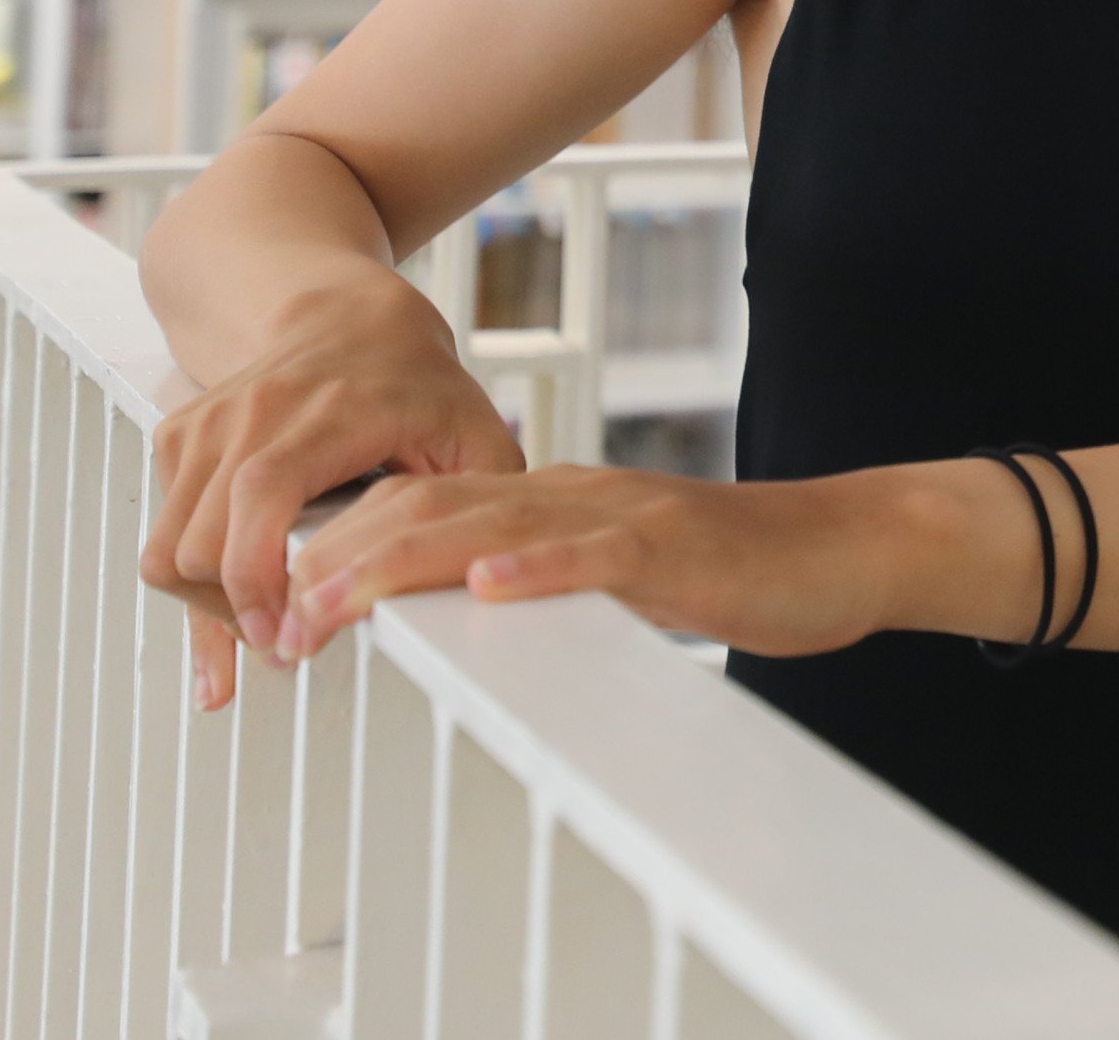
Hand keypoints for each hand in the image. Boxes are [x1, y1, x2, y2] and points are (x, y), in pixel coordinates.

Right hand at [140, 275, 521, 709]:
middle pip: (201, 543)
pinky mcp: (179, 436)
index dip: (258, 577)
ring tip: (264, 627)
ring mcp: (207, 424)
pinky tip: (232, 604)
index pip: (262, 494)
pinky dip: (189, 577)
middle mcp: (253, 413)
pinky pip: (161, 531)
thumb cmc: (415, 378)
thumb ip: (490, 498)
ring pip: (168, 548)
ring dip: (206, 605)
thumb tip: (494, 570)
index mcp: (331, 411)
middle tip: (287, 647)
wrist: (342, 314)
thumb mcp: (475, 427)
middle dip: (235, 614)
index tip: (285, 640)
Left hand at [274, 463, 927, 662]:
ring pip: (494, 524)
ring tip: (331, 603)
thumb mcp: (618, 581)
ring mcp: (625, 517)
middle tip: (271, 617)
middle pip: (434, 506)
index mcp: (554, 505)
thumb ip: (545, 588)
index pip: (426, 507)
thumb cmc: (740, 573)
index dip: (343, 547)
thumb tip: (463, 621)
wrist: (847, 546)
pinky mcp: (677, 549)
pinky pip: (597, 555)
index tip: (276, 601)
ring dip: (402, 564)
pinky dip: (538, 570)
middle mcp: (574, 497)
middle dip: (341, 558)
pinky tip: (488, 587)